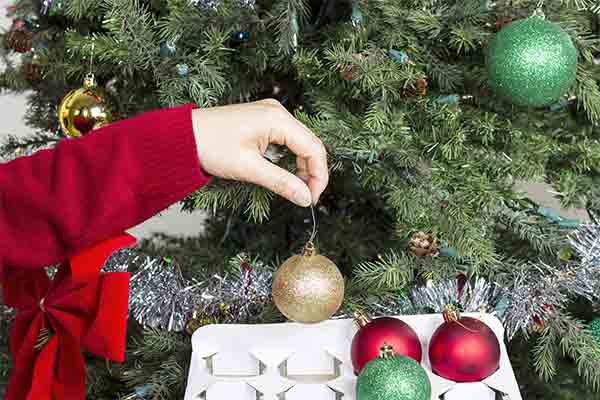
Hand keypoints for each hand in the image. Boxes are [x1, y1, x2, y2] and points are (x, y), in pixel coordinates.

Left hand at [191, 99, 328, 206]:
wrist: (182, 135)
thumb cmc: (210, 146)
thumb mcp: (249, 169)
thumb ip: (281, 183)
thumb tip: (305, 199)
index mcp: (277, 119)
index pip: (314, 149)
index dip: (318, 176)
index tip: (312, 199)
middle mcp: (277, 112)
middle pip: (311, 144)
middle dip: (313, 172)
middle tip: (307, 197)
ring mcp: (270, 114)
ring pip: (301, 142)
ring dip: (303, 166)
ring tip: (297, 189)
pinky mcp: (263, 120)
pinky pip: (288, 139)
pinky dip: (291, 157)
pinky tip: (287, 173)